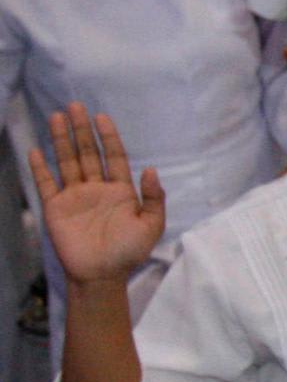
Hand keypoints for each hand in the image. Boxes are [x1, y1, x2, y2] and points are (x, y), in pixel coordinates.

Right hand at [28, 105, 163, 288]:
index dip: (108, 137)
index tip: (102, 116)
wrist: (102, 275)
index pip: (114, 156)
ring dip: (62, 140)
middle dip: (82, 130)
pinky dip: (41, 167)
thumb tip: (151, 170)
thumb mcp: (152, 225)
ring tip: (57, 117)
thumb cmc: (129, 252)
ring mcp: (75, 197)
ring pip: (68, 162)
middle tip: (75, 106)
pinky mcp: (56, 208)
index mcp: (120, 190)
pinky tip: (36, 150)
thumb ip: (154, 198)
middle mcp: (96, 189)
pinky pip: (47, 183)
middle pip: (88, 153)